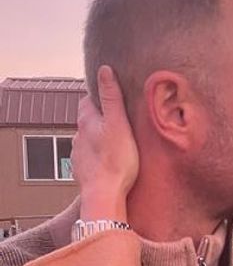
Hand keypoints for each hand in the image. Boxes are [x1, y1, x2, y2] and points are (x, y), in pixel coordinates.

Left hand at [74, 66, 138, 220]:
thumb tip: (104, 70)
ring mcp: (79, 154)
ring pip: (89, 139)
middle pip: (89, 120)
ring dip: (100, 138)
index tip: (115, 98)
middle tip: (122, 120)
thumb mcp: (119, 123)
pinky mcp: (83, 170)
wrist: (104, 196)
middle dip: (102, 118)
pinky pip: (91, 157)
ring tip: (119, 142)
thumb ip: (112, 96)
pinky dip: (99, 155)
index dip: (101, 97)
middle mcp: (78, 136)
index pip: (89, 99)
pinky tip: (111, 161)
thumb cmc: (116, 162)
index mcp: (86, 121)